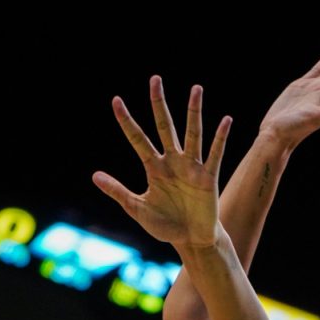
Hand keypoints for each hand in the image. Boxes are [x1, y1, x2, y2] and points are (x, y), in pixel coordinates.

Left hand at [93, 76, 230, 250]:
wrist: (190, 240)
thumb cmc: (165, 225)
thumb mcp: (137, 208)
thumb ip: (118, 191)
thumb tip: (94, 176)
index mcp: (154, 168)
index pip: (138, 139)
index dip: (126, 121)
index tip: (116, 101)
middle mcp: (172, 161)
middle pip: (165, 127)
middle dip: (158, 104)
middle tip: (155, 80)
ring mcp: (191, 167)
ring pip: (192, 134)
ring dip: (194, 112)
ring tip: (196, 89)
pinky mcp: (208, 177)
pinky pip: (214, 154)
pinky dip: (220, 138)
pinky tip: (225, 121)